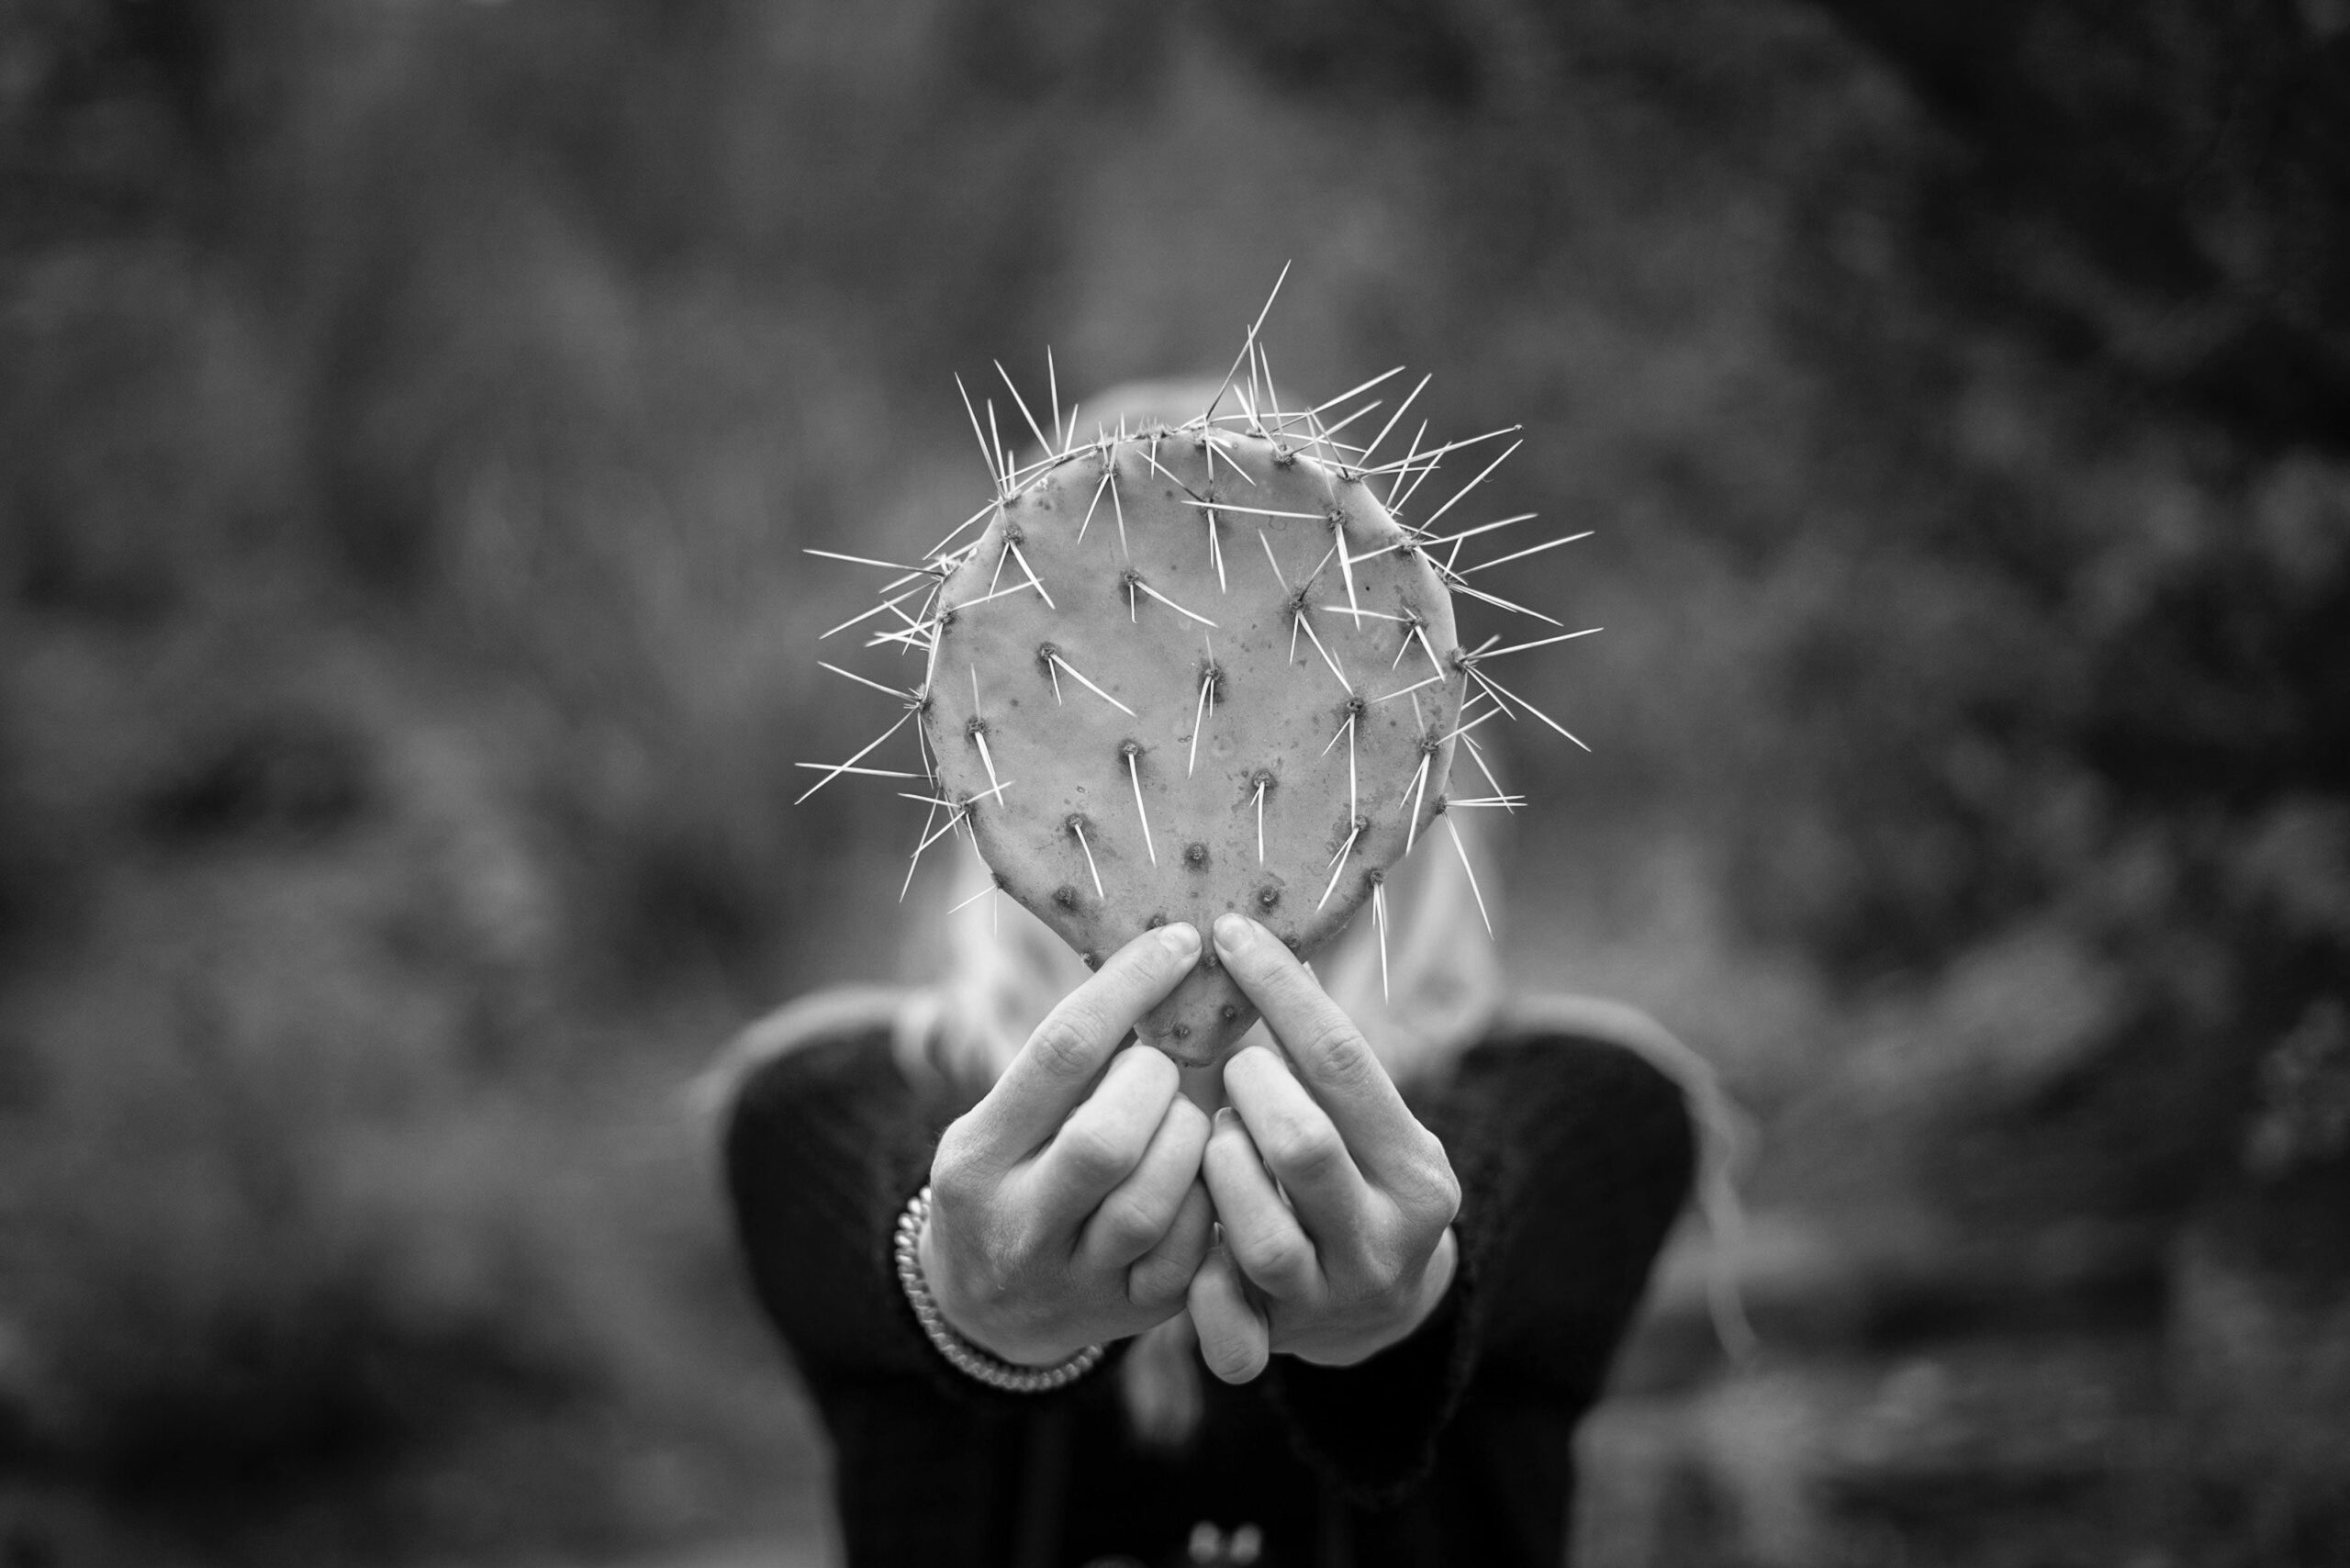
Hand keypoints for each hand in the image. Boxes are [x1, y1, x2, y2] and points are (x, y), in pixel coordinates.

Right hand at [922, 922, 1215, 1365]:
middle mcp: (1017, 1226)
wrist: (983, 1313)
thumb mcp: (999, 1122)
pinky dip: (1211, 1197)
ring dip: (1189, 1139)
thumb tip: (1156, 963)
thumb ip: (1063, 1068)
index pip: (1060, 1054)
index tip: (1180, 943)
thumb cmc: (1008, 1181)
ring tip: (1184, 1117)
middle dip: (1156, 1085)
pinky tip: (1204, 1170)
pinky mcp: (1131, 1313)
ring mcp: (1075, 1279)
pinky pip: (1192, 1251)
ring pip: (1155, 1202)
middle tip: (1163, 1067)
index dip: (1130, 989)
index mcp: (977, 1157)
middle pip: (1106, 1141)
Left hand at [1187, 913, 1461, 1382]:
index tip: (1227, 934)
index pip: (1343, 1062)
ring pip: (1258, 1233)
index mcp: (1417, 1169)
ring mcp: (1334, 1297)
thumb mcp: (1365, 1123)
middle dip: (1247, 1090)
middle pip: (1303, 1146)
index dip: (1280, 991)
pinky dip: (1198, 1280)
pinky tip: (1188, 1234)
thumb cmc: (1352, 1173)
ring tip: (1212, 1137)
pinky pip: (1227, 1322)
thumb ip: (1319, 1064)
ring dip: (1217, 1169)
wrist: (1377, 1307)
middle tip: (1228, 1066)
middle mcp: (1387, 1239)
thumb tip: (1245, 940)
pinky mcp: (1281, 1343)